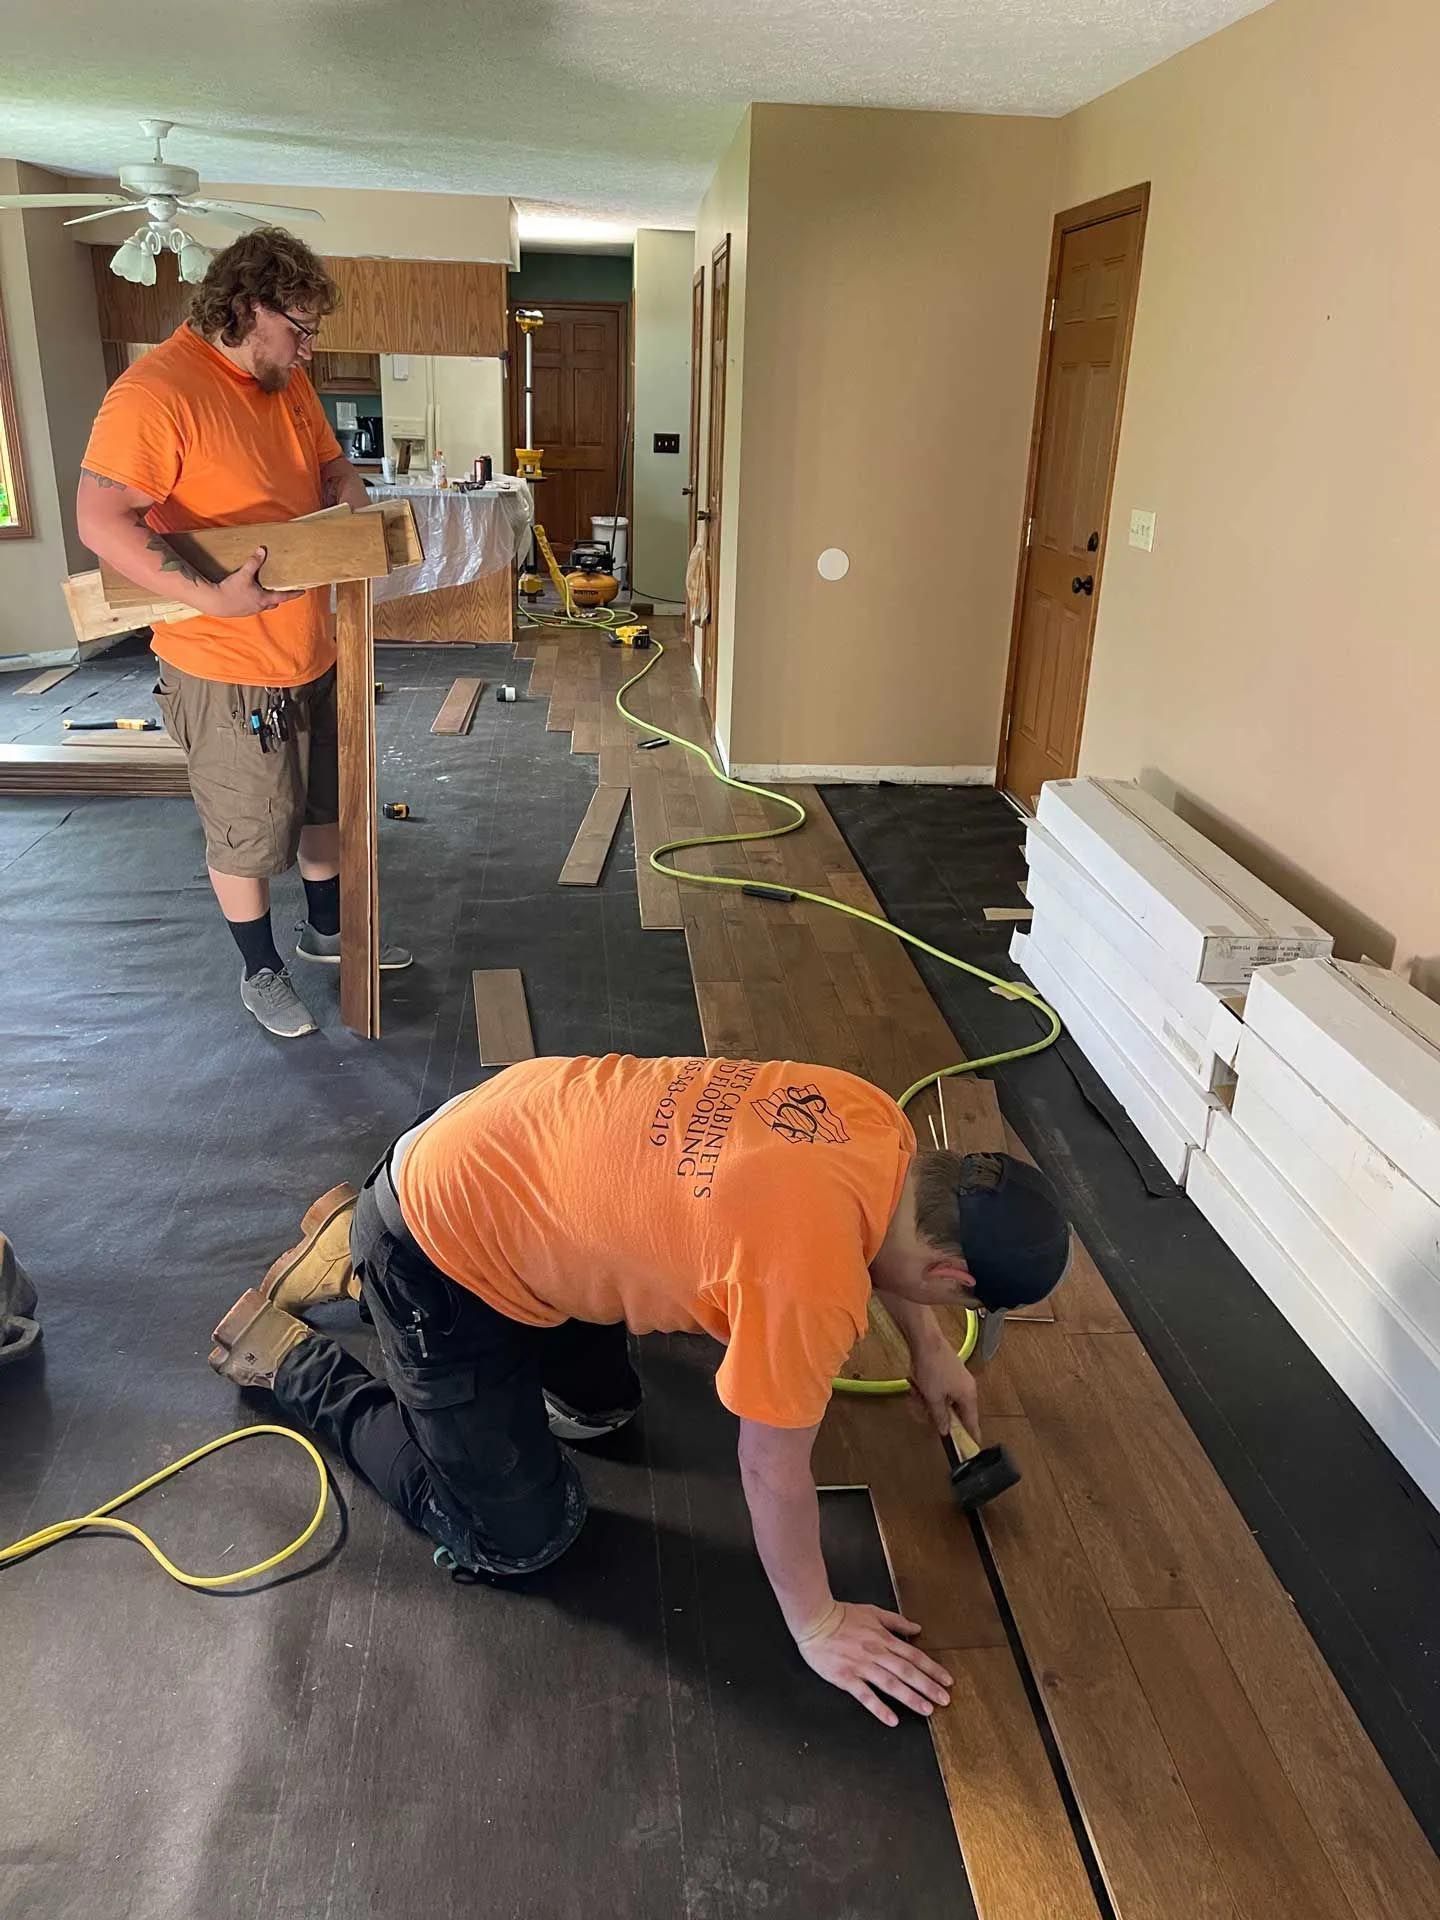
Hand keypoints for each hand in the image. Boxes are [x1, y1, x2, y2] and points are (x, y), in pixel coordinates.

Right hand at [210, 547, 303, 617]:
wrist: (214, 602)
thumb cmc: (230, 590)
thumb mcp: (244, 574)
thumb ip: (254, 562)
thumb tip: (262, 550)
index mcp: (263, 599)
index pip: (283, 596)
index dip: (293, 594)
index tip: (302, 592)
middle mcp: (259, 607)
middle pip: (273, 603)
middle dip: (278, 597)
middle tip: (282, 591)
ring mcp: (250, 610)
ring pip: (262, 605)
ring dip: (266, 599)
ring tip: (265, 591)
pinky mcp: (240, 611)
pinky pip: (252, 606)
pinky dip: (254, 601)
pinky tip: (249, 595)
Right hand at [796, 1601, 952, 1727]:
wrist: (815, 1619)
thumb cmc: (842, 1615)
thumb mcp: (873, 1612)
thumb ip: (896, 1622)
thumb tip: (917, 1628)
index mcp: (884, 1639)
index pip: (914, 1656)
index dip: (932, 1669)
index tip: (947, 1681)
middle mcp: (876, 1653)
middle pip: (907, 1672)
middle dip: (928, 1687)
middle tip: (945, 1700)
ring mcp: (861, 1666)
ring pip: (891, 1684)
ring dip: (910, 1697)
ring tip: (927, 1710)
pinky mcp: (846, 1678)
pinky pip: (865, 1695)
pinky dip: (879, 1708)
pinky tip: (891, 1720)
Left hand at [910, 1336, 979, 1442]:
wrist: (925, 1340)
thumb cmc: (932, 1366)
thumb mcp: (933, 1397)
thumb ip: (940, 1416)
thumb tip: (945, 1430)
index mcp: (968, 1396)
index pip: (972, 1422)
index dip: (970, 1435)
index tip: (971, 1447)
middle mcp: (965, 1388)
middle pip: (952, 1412)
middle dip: (933, 1412)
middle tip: (920, 1407)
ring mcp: (955, 1379)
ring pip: (940, 1401)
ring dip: (925, 1401)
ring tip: (914, 1392)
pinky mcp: (946, 1372)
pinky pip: (936, 1390)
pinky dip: (925, 1391)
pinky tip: (914, 1385)